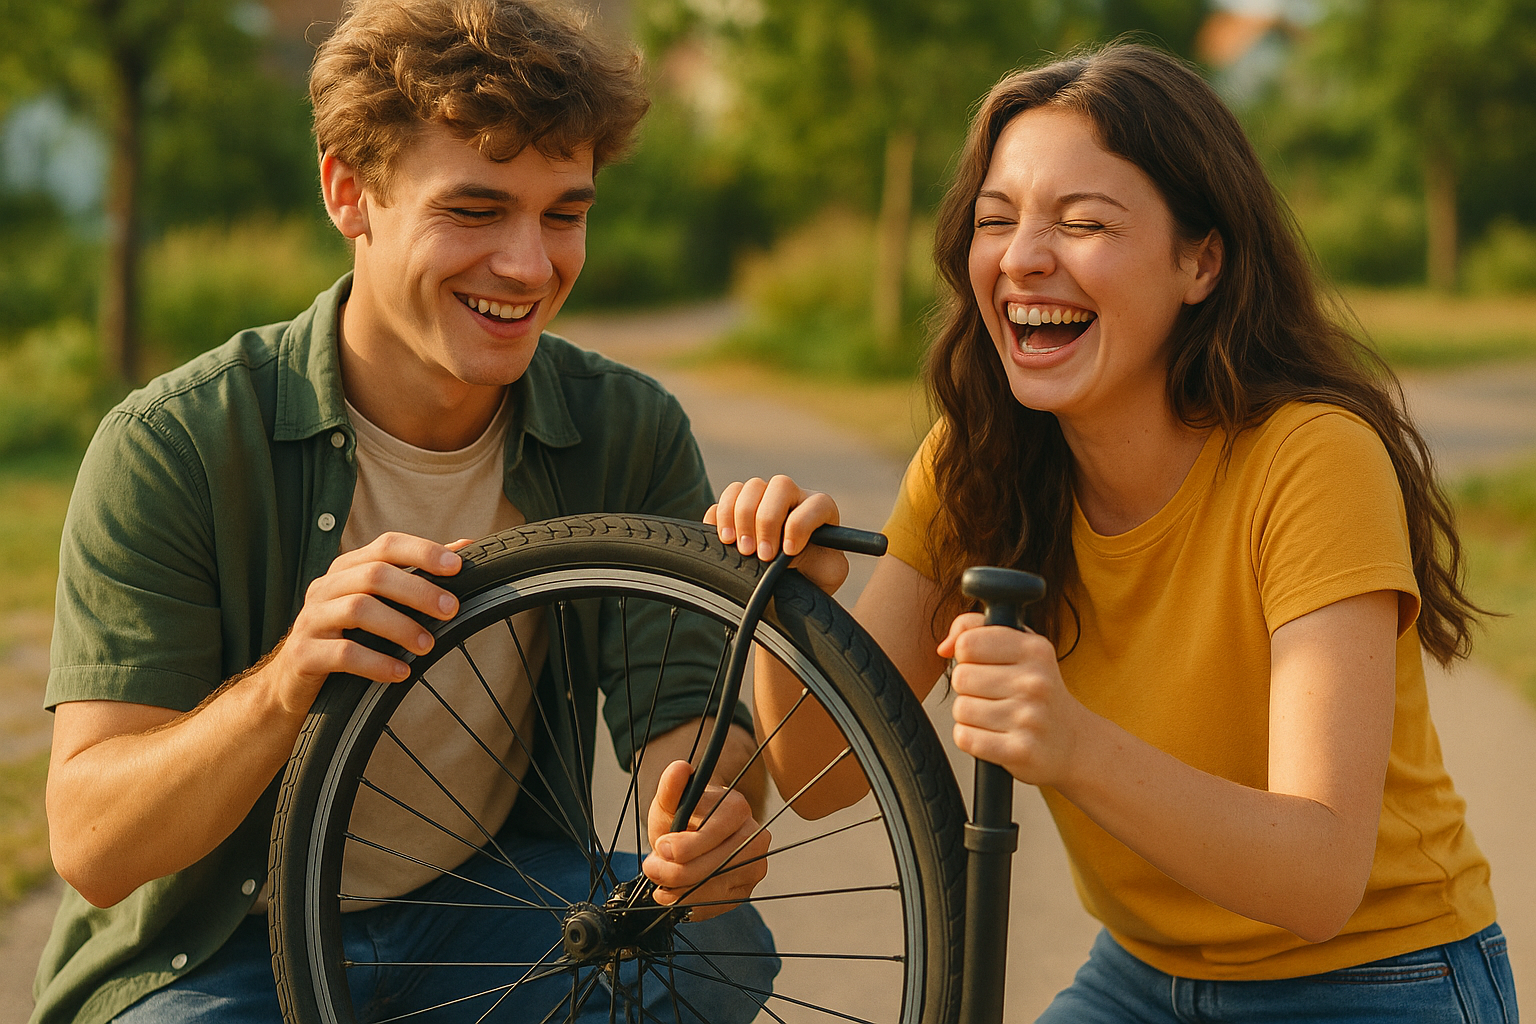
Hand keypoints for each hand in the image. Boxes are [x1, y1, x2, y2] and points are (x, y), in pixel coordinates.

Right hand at [262, 532, 464, 717]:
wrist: (292, 682)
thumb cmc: (346, 636)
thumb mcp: (378, 602)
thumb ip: (415, 575)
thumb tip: (465, 545)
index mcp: (346, 569)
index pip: (386, 545)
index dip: (422, 551)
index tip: (457, 566)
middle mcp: (326, 587)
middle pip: (374, 575)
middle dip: (418, 591)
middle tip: (450, 610)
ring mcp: (311, 619)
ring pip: (358, 609)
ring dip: (400, 626)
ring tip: (428, 646)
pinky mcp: (303, 654)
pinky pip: (343, 654)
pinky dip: (377, 663)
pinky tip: (401, 673)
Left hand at [643, 760, 769, 920]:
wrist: (693, 834)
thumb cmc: (683, 814)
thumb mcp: (670, 800)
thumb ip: (671, 786)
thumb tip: (679, 768)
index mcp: (738, 808)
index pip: (714, 834)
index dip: (684, 846)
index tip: (660, 847)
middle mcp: (755, 838)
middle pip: (717, 866)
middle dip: (677, 873)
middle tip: (652, 869)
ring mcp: (755, 866)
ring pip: (717, 889)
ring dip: (682, 891)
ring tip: (661, 884)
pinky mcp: (746, 890)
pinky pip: (718, 905)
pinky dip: (692, 904)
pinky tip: (676, 896)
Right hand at [706, 476, 848, 594]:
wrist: (790, 585)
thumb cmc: (814, 576)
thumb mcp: (829, 574)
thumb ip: (825, 563)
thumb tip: (796, 554)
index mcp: (819, 508)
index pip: (814, 504)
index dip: (799, 526)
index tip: (789, 552)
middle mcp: (792, 497)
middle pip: (779, 486)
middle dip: (767, 521)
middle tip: (762, 554)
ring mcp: (762, 498)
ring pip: (748, 487)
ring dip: (740, 518)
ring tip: (741, 549)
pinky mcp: (736, 508)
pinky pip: (723, 500)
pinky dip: (719, 518)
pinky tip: (724, 542)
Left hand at [938, 613, 1086, 787]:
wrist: (1071, 742)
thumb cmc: (1037, 690)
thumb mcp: (1019, 646)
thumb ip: (975, 629)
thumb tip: (944, 647)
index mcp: (1035, 649)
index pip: (968, 643)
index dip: (968, 656)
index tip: (984, 665)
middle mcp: (1036, 682)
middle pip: (961, 677)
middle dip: (968, 688)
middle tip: (993, 694)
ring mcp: (1029, 718)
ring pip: (961, 709)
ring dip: (970, 715)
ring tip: (996, 715)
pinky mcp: (1019, 750)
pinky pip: (965, 737)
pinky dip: (971, 738)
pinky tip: (993, 734)